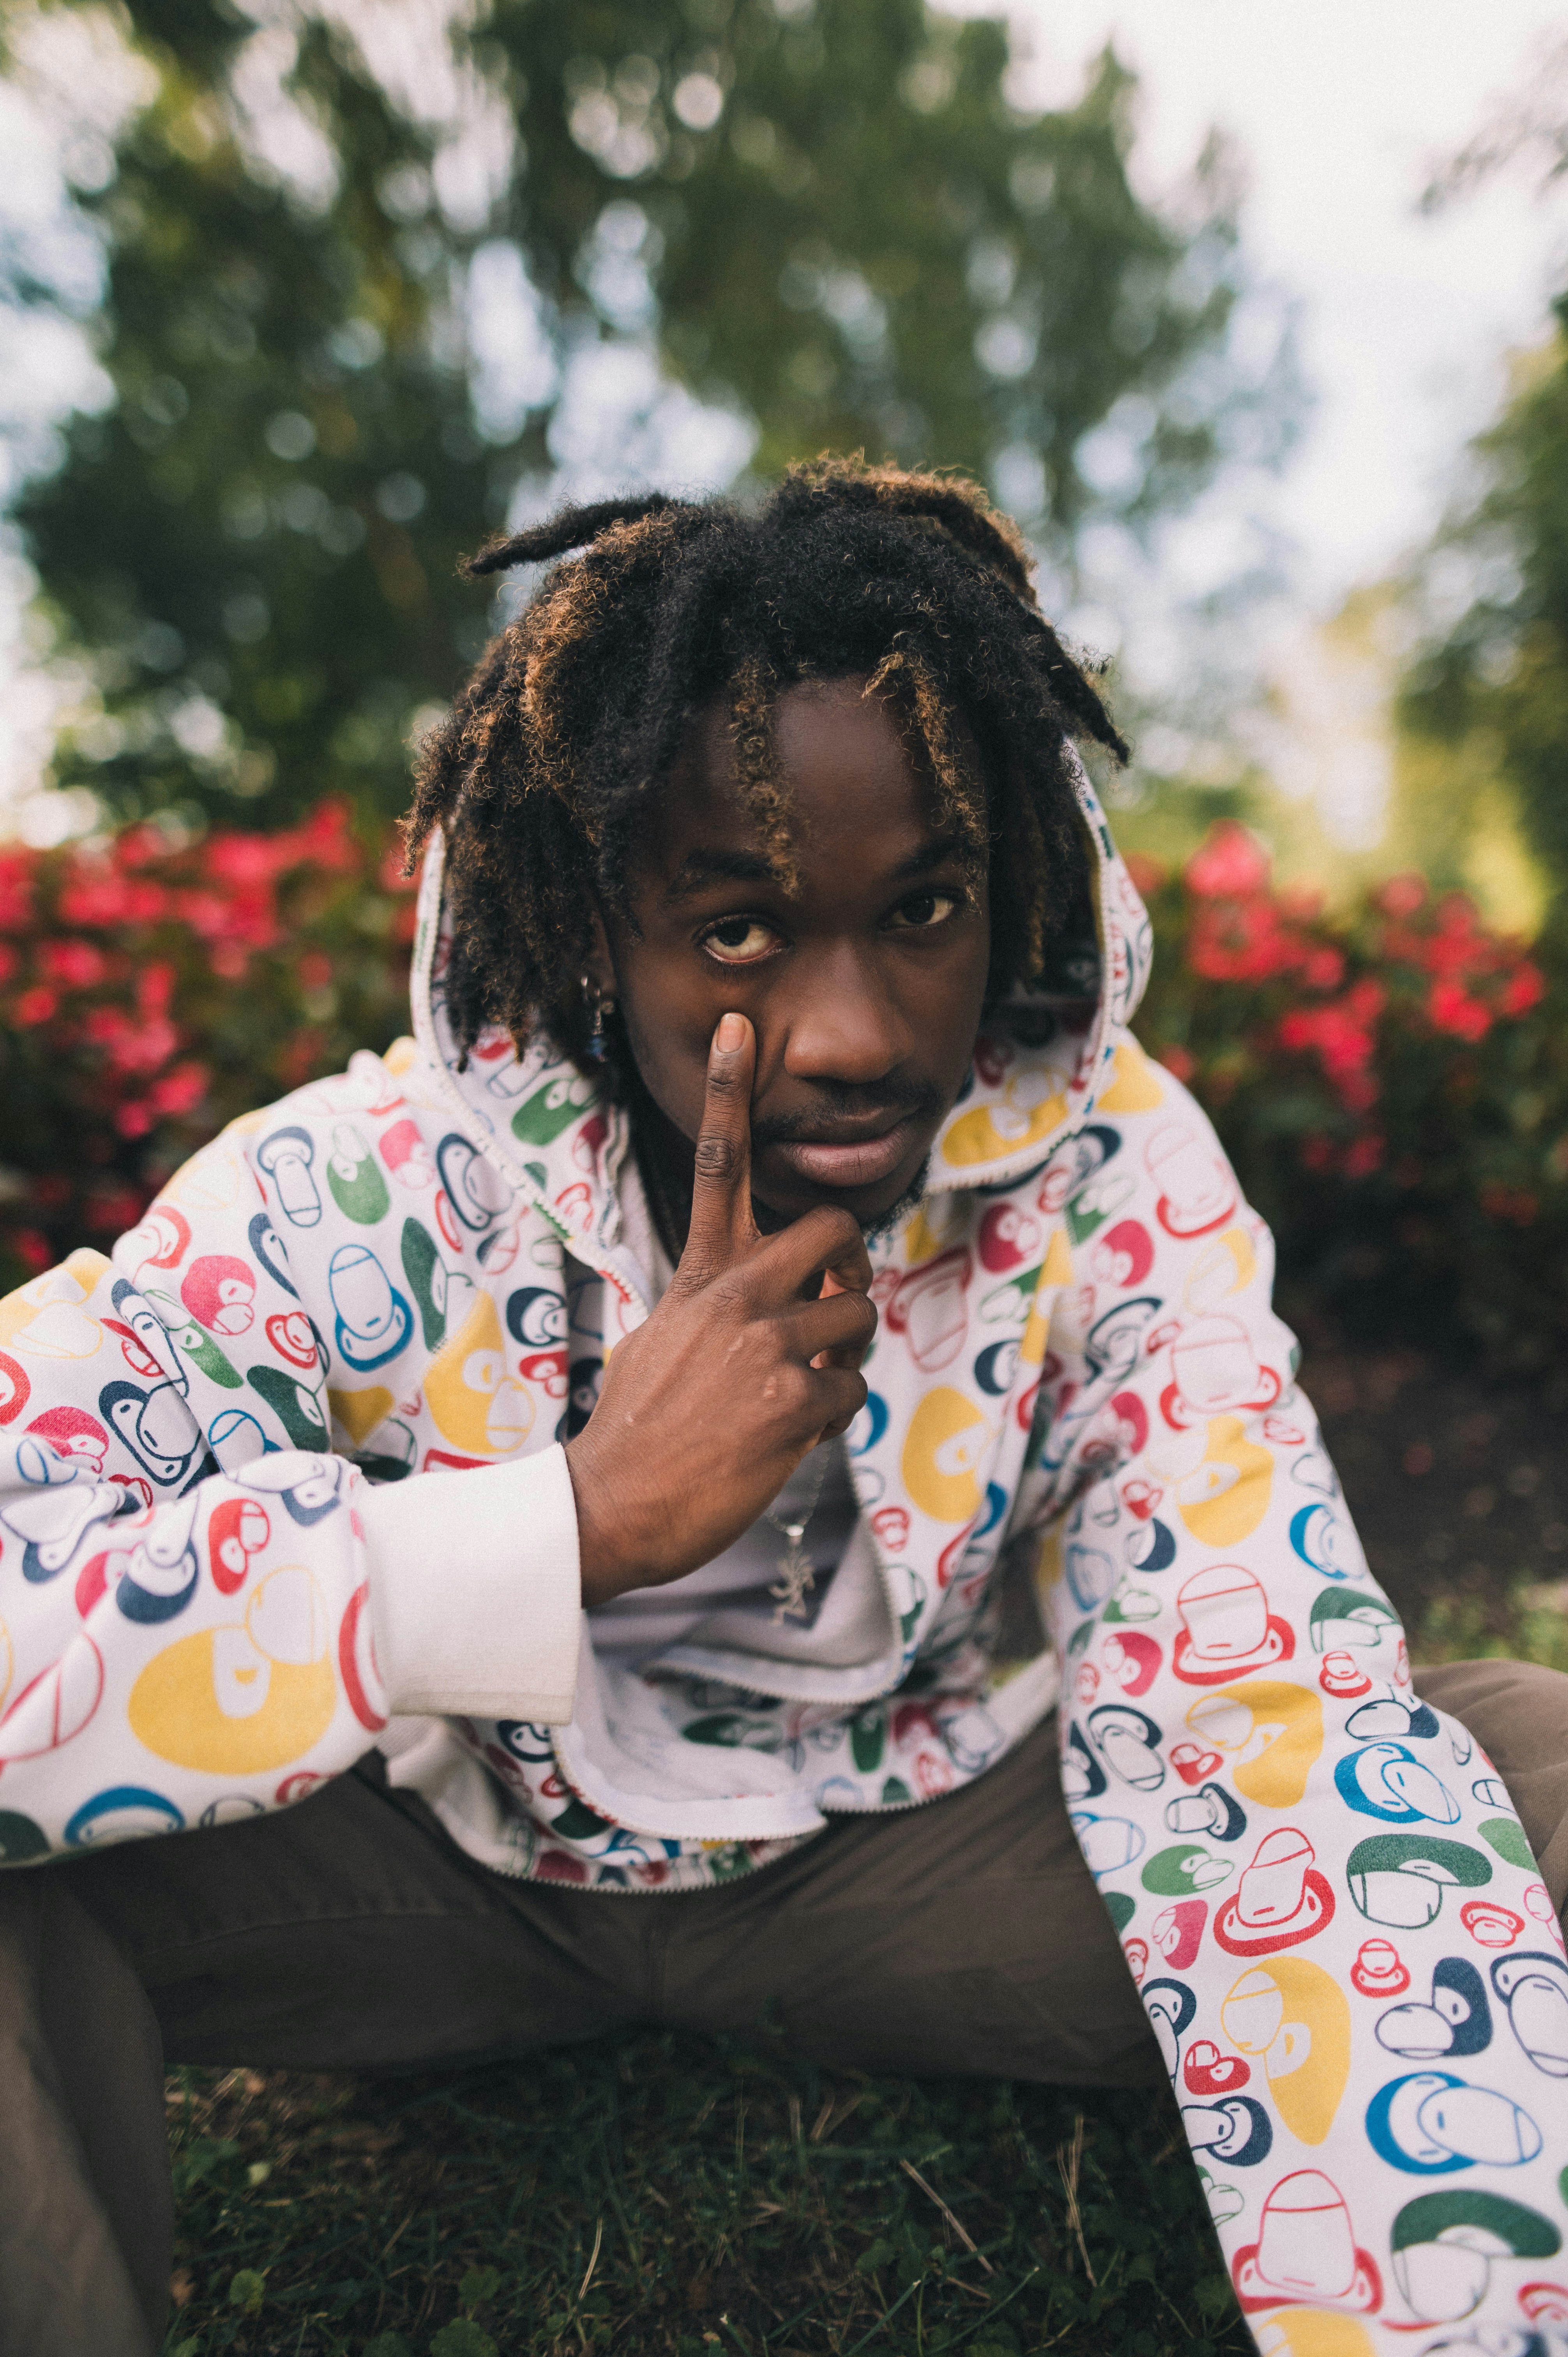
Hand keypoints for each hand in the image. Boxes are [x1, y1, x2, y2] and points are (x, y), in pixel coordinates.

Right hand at [565, 1012, 875, 1606]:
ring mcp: (763, 1345)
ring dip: (845, 1359)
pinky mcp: (789, 1401)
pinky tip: (787, 1438)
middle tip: (833, 1308)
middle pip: (833, 1231)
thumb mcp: (670, 1340)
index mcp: (699, 1276)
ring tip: (800, 1393)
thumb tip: (795, 1303)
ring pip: (856, 1320)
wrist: (611, 1506)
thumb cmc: (642, 1429)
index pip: (717, 1163)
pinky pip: (850, 1391)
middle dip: (850, 1269)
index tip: (740, 1024)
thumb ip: (725, 1306)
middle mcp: (734, 1296)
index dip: (728, 1090)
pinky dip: (830, 1418)